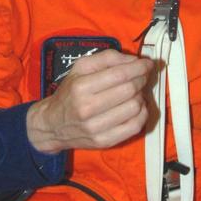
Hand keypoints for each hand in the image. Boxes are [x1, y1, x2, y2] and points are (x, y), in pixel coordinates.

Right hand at [26, 49, 153, 153]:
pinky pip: (135, 126)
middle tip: (142, 76)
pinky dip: (142, 114)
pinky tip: (136, 107)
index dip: (139, 68)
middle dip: (141, 80)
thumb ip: (107, 58)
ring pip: (135, 108)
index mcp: (81, 86)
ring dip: (141, 96)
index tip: (147, 64)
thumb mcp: (80, 68)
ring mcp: (97, 128)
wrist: (53, 125)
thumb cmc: (69, 93)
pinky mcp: (105, 142)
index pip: (119, 74)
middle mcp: (87, 108)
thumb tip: (134, 61)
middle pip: (129, 90)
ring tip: (135, 92)